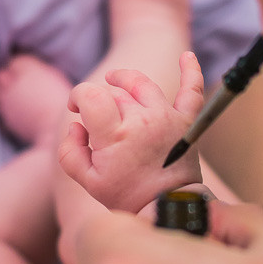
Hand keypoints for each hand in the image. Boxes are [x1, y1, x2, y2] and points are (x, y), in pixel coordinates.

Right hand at [59, 52, 203, 211]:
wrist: (166, 207)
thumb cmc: (126, 195)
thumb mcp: (87, 181)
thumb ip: (70, 151)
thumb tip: (76, 126)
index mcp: (115, 134)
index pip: (90, 95)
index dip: (78, 96)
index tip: (75, 108)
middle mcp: (142, 120)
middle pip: (114, 94)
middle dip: (101, 102)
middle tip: (97, 119)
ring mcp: (166, 118)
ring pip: (142, 85)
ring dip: (126, 79)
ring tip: (115, 80)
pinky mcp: (186, 122)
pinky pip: (192, 91)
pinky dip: (191, 71)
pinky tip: (187, 56)